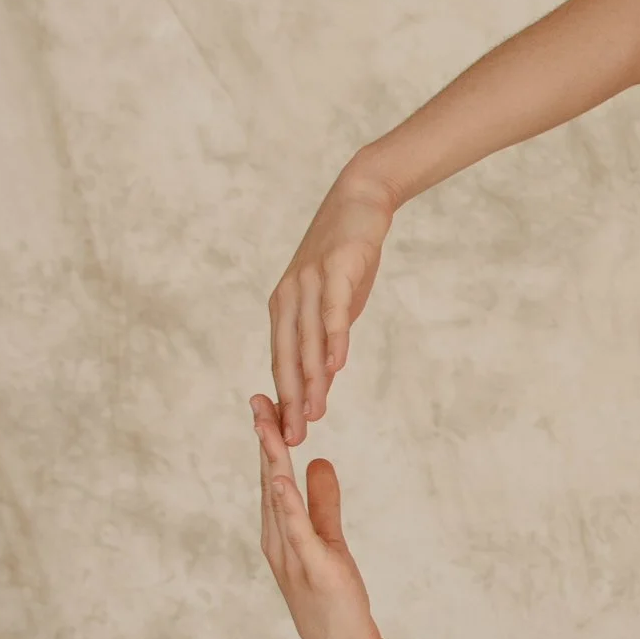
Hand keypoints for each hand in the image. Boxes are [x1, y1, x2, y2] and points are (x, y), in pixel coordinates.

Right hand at [252, 398, 393, 638]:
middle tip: (257, 398)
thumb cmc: (334, 599)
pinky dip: (288, 503)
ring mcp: (291, 555)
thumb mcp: (329, 540)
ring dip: (271, 460)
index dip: (267, 441)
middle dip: (263, 439)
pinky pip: (298, 531)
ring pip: (278, 499)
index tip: (264, 403)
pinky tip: (283, 476)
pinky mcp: (313, 567)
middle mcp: (277, 540)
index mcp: (279, 532)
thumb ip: (323, 502)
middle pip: (268, 480)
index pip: (271, 477)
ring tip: (265, 424)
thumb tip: (319, 461)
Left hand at [267, 171, 391, 442]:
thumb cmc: (346, 256)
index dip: (283, 401)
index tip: (286, 437)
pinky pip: (332, 309)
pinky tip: (337, 365)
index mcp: (284, 309)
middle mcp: (288, 297)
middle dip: (290, 400)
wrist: (359, 201)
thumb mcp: (334, 304)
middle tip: (293, 437)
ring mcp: (309, 282)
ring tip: (314, 411)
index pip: (280, 363)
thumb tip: (323, 379)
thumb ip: (325, 339)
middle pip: (287, 357)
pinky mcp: (335, 268)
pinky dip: (333, 338)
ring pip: (307, 339)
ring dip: (310, 379)